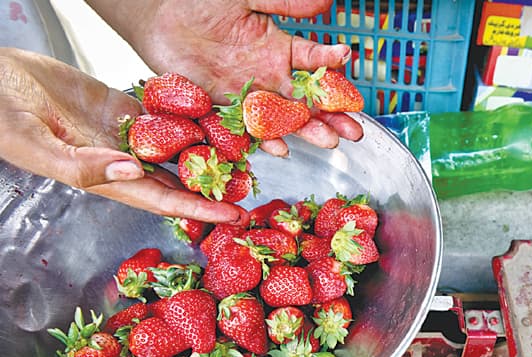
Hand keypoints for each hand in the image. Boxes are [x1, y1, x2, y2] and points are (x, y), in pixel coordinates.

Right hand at [0, 47, 249, 224]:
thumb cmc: (1, 119)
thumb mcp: (37, 147)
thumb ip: (83, 165)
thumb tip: (133, 170)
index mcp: (104, 178)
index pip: (162, 198)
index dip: (199, 208)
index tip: (234, 214)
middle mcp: (121, 160)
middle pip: (178, 178)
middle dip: (214, 186)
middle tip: (252, 187)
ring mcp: (124, 133)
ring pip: (176, 146)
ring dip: (208, 152)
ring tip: (247, 155)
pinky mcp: (122, 106)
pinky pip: (164, 114)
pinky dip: (190, 117)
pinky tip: (219, 118)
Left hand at [87, 0, 363, 156]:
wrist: (158, 20)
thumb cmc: (201, 4)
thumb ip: (284, 3)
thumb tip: (327, 3)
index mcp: (279, 48)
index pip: (314, 59)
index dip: (332, 61)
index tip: (347, 59)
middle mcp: (270, 76)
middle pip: (308, 99)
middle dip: (333, 114)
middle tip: (355, 129)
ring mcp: (250, 96)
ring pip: (285, 118)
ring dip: (308, 131)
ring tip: (331, 141)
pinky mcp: (226, 110)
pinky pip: (249, 129)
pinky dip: (264, 139)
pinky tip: (281, 148)